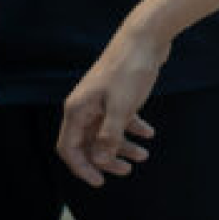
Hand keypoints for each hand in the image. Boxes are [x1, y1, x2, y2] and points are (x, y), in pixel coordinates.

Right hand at [57, 26, 169, 187]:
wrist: (146, 37)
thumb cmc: (129, 71)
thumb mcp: (121, 108)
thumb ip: (109, 136)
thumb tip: (100, 161)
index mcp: (77, 110)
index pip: (69, 148)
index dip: (81, 167)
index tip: (100, 182)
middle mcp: (84, 106)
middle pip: (88, 143)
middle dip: (106, 160)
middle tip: (127, 171)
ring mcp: (100, 99)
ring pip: (106, 131)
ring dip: (122, 146)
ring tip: (143, 156)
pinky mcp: (117, 93)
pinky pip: (121, 118)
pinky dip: (133, 127)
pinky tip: (149, 133)